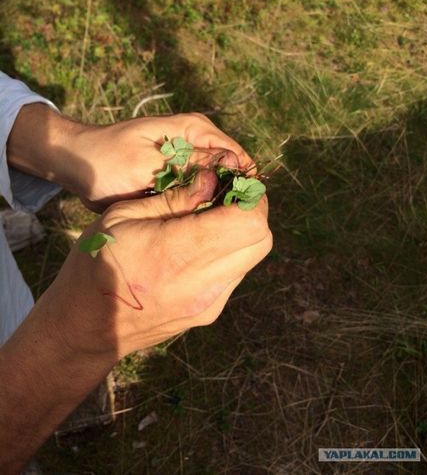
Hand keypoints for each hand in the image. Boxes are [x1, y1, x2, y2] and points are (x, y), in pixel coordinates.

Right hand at [40, 170, 271, 358]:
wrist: (86, 326)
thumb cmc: (96, 262)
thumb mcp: (122, 216)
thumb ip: (173, 198)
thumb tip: (212, 180)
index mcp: (177, 251)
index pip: (248, 221)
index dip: (248, 196)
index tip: (230, 181)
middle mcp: (202, 283)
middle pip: (262, 238)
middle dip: (251, 211)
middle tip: (224, 196)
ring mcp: (209, 302)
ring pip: (253, 256)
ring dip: (242, 231)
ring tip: (211, 219)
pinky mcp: (208, 312)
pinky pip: (236, 273)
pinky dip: (230, 252)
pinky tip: (201, 245)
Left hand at [71, 113, 253, 211]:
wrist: (79, 166)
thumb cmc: (108, 160)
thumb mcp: (148, 162)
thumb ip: (189, 163)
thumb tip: (233, 164)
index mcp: (196, 130)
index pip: (237, 156)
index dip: (241, 184)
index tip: (236, 213)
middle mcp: (198, 144)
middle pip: (230, 173)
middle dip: (227, 197)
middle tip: (217, 227)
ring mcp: (189, 163)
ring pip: (215, 188)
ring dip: (211, 206)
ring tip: (204, 230)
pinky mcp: (179, 180)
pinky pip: (198, 195)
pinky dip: (197, 209)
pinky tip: (193, 227)